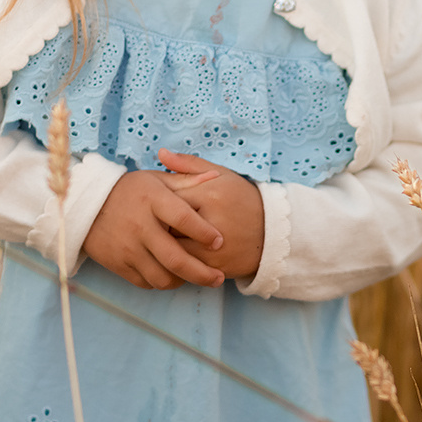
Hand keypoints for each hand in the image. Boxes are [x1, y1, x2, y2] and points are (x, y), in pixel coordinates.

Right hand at [82, 168, 226, 288]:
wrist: (86, 205)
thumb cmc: (129, 191)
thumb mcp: (155, 179)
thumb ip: (187, 180)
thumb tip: (216, 176)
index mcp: (152, 200)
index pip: (184, 219)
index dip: (205, 233)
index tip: (220, 241)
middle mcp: (140, 226)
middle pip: (176, 259)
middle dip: (202, 273)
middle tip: (218, 278)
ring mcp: (127, 248)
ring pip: (162, 277)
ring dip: (183, 281)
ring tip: (196, 277)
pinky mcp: (117, 264)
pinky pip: (146, 282)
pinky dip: (162, 282)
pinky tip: (172, 275)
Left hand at [158, 149, 263, 280]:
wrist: (272, 232)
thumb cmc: (242, 199)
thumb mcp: (222, 175)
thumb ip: (189, 164)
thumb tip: (160, 153)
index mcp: (211, 194)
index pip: (170, 197)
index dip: (158, 201)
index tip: (152, 203)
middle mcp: (212, 221)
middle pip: (167, 225)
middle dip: (156, 225)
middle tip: (149, 223)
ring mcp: (213, 248)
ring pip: (173, 249)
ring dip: (163, 246)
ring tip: (157, 239)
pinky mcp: (214, 267)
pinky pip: (183, 267)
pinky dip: (174, 262)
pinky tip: (170, 255)